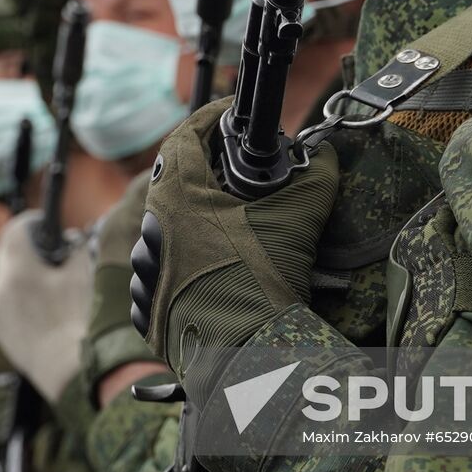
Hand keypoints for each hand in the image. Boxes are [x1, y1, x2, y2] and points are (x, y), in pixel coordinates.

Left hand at [0, 210, 93, 404]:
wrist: (70, 372)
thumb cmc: (79, 320)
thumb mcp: (83, 275)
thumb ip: (75, 248)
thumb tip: (72, 239)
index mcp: (18, 270)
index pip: (15, 230)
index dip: (33, 223)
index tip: (48, 226)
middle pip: (8, 254)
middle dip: (30, 249)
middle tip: (57, 256)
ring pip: (6, 280)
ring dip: (25, 275)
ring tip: (53, 286)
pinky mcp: (0, 332)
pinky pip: (5, 303)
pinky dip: (21, 298)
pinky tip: (45, 310)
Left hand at [129, 98, 337, 404]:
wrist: (245, 355)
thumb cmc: (263, 280)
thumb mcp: (298, 217)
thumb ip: (316, 176)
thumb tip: (326, 156)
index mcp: (178, 195)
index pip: (184, 136)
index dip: (207, 119)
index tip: (226, 115)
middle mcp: (152, 227)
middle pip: (174, 183)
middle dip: (205, 174)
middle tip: (236, 174)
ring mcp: (145, 269)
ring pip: (166, 229)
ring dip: (193, 222)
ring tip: (229, 227)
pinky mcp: (148, 306)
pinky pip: (163, 272)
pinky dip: (185, 263)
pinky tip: (215, 269)